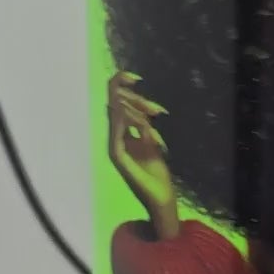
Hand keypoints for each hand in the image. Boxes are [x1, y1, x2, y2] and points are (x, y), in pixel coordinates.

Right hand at [108, 71, 178, 239]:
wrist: (160, 197)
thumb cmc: (157, 174)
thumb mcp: (152, 144)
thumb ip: (145, 127)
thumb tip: (145, 110)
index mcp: (121, 134)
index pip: (115, 102)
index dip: (121, 85)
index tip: (136, 76)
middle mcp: (114, 138)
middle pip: (115, 103)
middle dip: (138, 101)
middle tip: (159, 111)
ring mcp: (113, 147)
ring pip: (116, 114)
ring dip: (138, 111)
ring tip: (157, 117)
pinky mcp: (117, 157)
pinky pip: (117, 133)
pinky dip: (125, 121)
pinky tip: (133, 116)